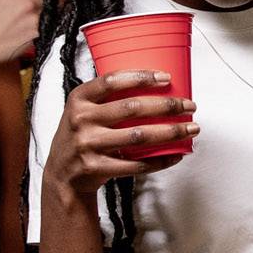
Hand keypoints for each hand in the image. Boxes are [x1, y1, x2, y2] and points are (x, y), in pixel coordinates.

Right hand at [42, 70, 198, 199]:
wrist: (62, 175)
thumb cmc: (81, 136)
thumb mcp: (83, 110)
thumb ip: (107, 97)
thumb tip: (155, 84)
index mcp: (79, 99)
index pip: (112, 81)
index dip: (141, 77)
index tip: (166, 77)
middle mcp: (82, 120)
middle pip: (132, 108)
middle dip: (167, 106)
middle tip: (189, 106)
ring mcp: (88, 145)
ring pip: (139, 136)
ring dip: (171, 132)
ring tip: (191, 129)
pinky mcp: (97, 167)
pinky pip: (137, 164)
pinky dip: (161, 160)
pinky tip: (176, 154)